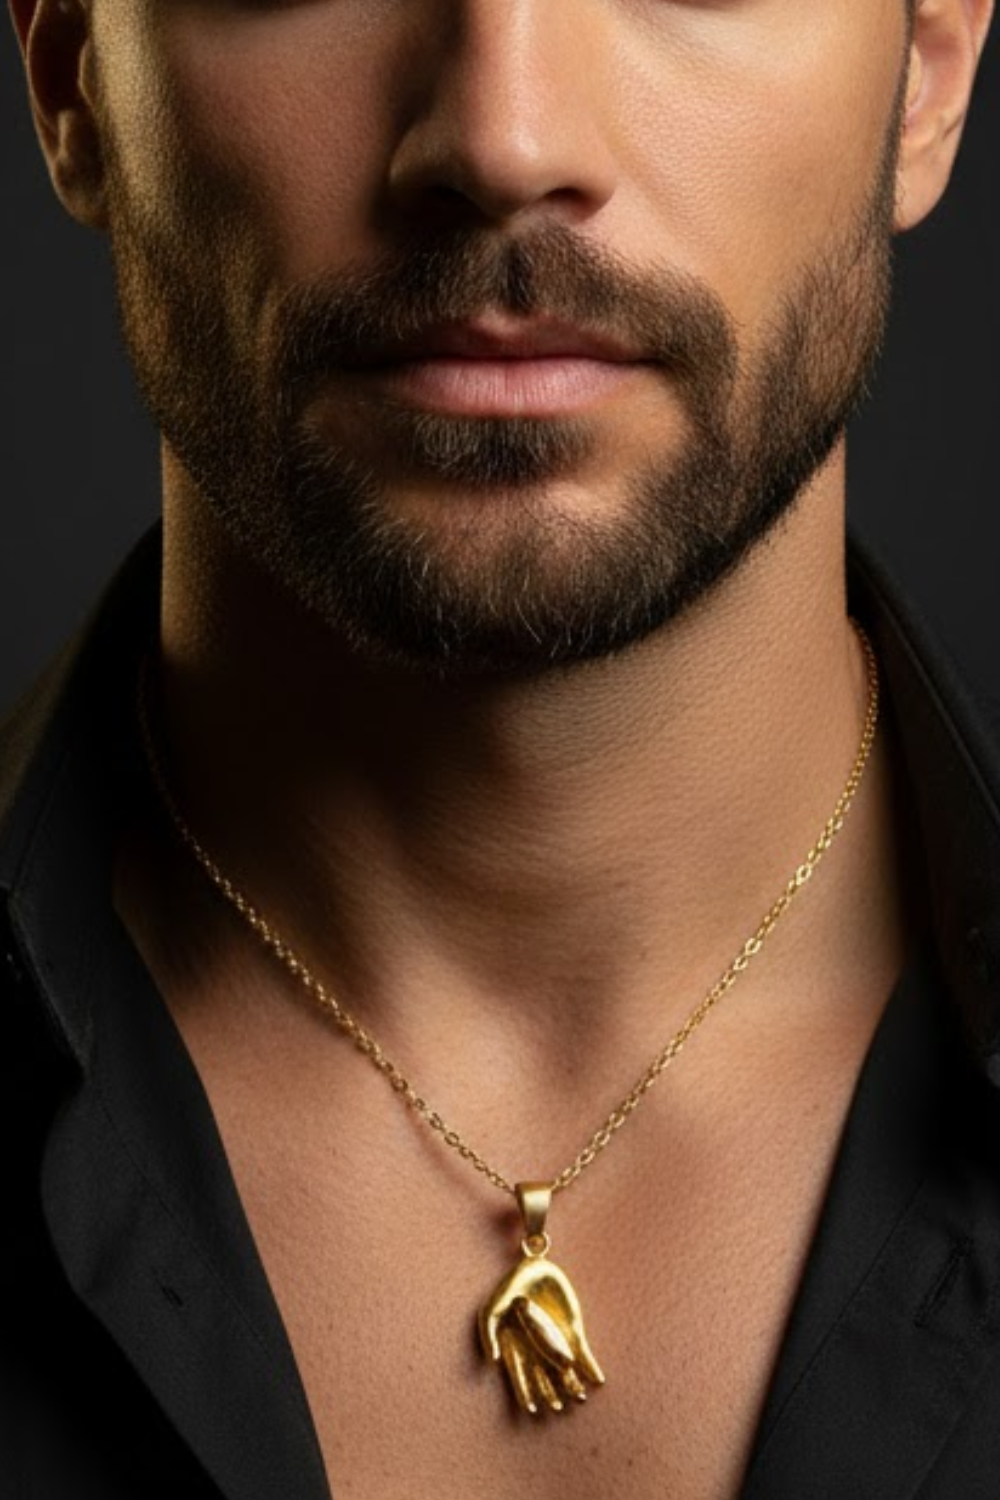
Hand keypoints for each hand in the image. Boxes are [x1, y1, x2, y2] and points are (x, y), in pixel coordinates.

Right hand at [479, 1244, 604, 1414]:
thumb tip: (495, 1362)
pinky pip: (584, 1354)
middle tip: (557, 1407)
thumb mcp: (490, 1310)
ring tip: (581, 1397)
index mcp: (518, 1349)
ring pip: (567, 1372)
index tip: (532, 1409)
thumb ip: (488, 1335)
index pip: (522, 1378)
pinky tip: (598, 1380)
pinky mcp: (573, 1332)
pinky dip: (591, 1367)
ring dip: (574, 1385)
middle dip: (552, 1394)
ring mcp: (557, 1342)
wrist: (533, 1270)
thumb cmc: (508, 1290)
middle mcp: (538, 1351)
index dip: (526, 1393)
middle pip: (545, 1379)